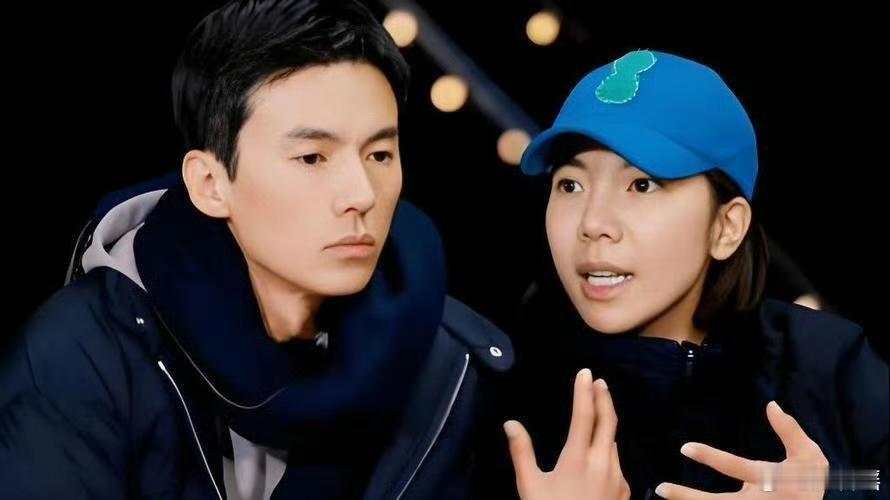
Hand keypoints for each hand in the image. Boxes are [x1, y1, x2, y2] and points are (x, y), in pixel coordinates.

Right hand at [504, 369, 629, 499]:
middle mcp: (602, 463)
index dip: (584, 391)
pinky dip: (608, 451)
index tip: (585, 372)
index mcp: (578, 458)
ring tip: (596, 416)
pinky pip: (616, 463)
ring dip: (606, 426)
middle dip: (603, 398)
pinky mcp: (625, 492)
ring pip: (613, 443)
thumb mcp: (530, 486)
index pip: (584, 415)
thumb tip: (511, 424)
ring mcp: (617, 478)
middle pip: (608, 422)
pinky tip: (598, 456)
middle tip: (598, 382)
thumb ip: (522, 453)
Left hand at [656, 401, 827, 499]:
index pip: (734, 467)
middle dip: (687, 497)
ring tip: (664, 494)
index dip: (709, 457)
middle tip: (661, 489)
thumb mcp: (810, 456)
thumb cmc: (810, 483)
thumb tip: (771, 405)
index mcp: (767, 480)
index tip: (684, 448)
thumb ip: (790, 431)